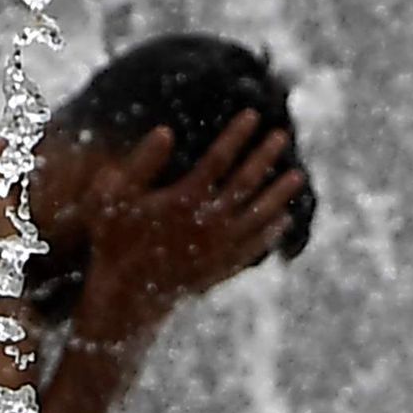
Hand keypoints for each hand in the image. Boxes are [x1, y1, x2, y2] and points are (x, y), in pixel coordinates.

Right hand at [79, 113, 303, 331]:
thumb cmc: (115, 241)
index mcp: (184, 199)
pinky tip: (282, 220)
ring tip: (298, 176)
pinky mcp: (223, 268)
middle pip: (247, 182)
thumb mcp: (114, 197)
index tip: (254, 115)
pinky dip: (271, 231)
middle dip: (265, 156)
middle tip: (282, 136)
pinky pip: (255, 246)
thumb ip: (140, 163)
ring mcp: (220, 247)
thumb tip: (165, 130)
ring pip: (259, 214)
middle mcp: (209, 222)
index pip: (219, 158)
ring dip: (279, 194)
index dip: (237, 135)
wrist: (126, 297)